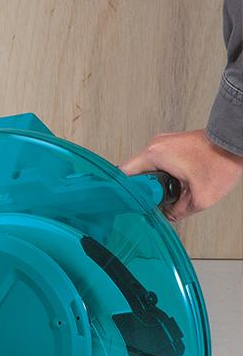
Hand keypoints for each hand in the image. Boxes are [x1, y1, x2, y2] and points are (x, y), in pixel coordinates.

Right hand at [120, 129, 242, 221]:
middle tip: (153, 200)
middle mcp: (156, 145)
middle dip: (144, 190)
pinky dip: (163, 173)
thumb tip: (167, 215)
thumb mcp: (199, 199)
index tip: (130, 203)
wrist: (237, 140)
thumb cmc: (223, 160)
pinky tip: (174, 181)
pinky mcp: (173, 143)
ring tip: (167, 190)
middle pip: (135, 173)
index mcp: (155, 155)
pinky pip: (158, 161)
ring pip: (147, 167)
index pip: (123, 176)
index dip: (124, 193)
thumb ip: (177, 212)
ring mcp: (164, 142)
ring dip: (154, 182)